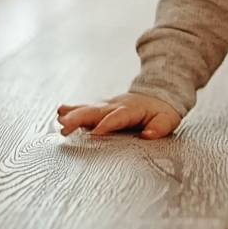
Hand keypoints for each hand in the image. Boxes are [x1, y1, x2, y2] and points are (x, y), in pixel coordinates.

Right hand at [56, 92, 181, 138]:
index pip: (119, 116)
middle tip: (65, 124)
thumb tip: (149, 134)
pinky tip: (60, 113)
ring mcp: (108, 105)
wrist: (159, 94)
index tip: (94, 133)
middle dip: (81, 117)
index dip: (107, 123)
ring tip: (59, 118)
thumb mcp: (168, 119)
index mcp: (133, 109)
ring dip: (74, 113)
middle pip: (97, 111)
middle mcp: (117, 105)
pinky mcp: (103, 108)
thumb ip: (160, 127)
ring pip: (89, 108)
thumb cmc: (162, 111)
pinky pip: (87, 108)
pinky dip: (73, 110)